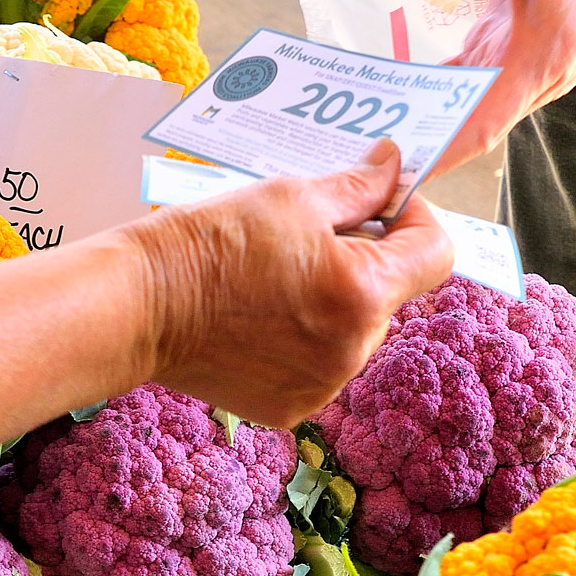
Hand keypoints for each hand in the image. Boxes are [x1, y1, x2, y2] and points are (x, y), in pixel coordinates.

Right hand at [125, 139, 454, 426]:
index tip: (388, 204)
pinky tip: (257, 317)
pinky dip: (302, 340)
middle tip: (309, 236)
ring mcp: (323, 386)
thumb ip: (357, 188)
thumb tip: (394, 167)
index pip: (435, 253)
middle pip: (390, 294)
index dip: (417, 219)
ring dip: (333, 302)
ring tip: (272, 279)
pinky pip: (320, 365)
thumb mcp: (290, 197)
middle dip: (364, 260)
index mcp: (363, 292)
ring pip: (354, 332)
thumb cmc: (209, 245)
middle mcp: (354, 349)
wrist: (139, 307)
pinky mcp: (291, 408)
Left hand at [377, 0, 575, 170]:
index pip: (477, 125)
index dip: (430, 150)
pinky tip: (396, 82)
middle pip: (468, 121)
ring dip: (423, 110)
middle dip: (413, 132)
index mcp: (541, 53)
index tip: (383, 167)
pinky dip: (440, 84)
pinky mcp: (527, 39)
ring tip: (358, 117)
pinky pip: (477, 77)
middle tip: (348, 139)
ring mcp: (534, 58)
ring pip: (471, 102)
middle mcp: (540, 69)